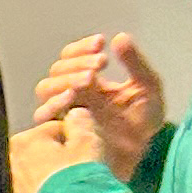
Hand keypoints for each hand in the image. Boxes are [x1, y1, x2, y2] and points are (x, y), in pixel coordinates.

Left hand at [10, 117, 106, 192]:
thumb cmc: (79, 178)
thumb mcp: (88, 144)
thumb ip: (81, 123)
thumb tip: (76, 113)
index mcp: (24, 140)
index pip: (54, 130)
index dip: (76, 139)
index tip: (88, 153)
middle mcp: (11, 159)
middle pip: (44, 151)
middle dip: (62, 158)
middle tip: (81, 172)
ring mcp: (11, 184)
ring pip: (39, 172)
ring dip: (54, 176)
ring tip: (73, 189)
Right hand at [31, 33, 163, 177]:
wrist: (143, 155)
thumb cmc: (144, 124)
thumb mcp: (148, 87)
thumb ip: (135, 63)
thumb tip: (120, 37)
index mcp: (89, 82)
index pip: (71, 57)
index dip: (81, 48)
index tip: (101, 43)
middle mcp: (72, 94)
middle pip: (57, 70)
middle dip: (77, 63)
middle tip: (100, 63)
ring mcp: (64, 112)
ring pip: (46, 88)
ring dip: (65, 79)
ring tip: (89, 78)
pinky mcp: (60, 130)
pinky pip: (43, 114)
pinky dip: (54, 103)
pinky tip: (73, 97)